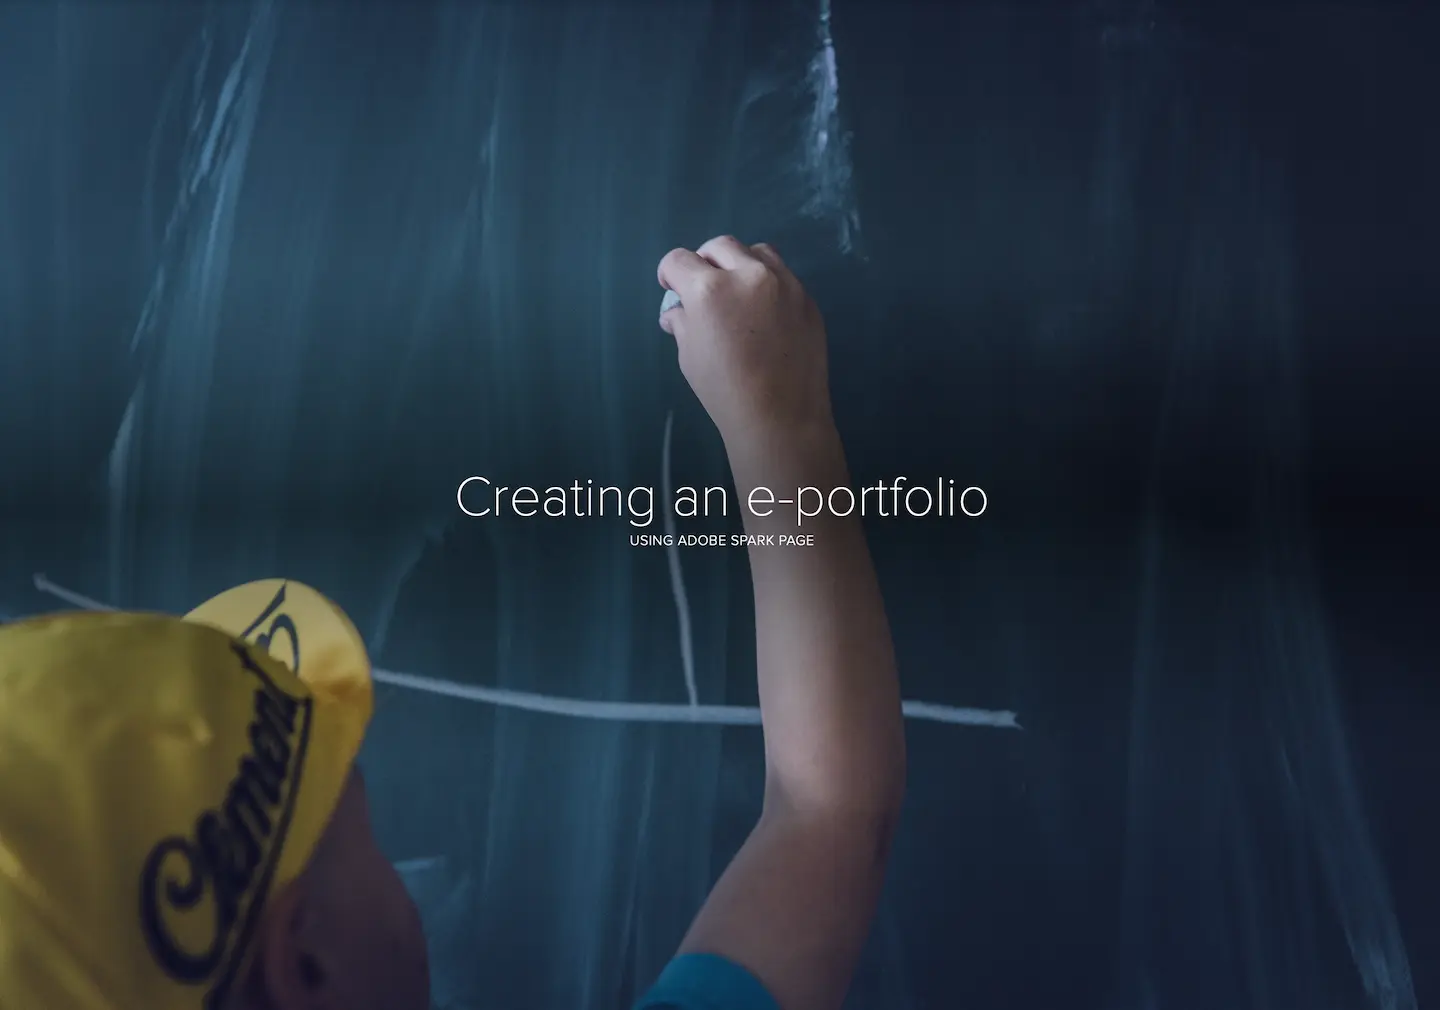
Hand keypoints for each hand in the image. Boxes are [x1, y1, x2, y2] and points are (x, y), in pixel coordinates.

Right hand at [657, 236, 835, 451]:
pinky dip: (768, 284)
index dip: (669, 274)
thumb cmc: (725, 390)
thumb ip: (682, 322)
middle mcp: (748, 275)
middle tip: (703, 287)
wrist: (780, 416)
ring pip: (757, 251)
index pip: (679, 260)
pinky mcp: (807, 298)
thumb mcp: (689, 355)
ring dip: (740, 263)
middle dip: (704, 262)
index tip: (672, 287)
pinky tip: (765, 314)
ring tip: (737, 291)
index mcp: (709, 289)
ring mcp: (784, 283)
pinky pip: (783, 276)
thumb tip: (678, 311)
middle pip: (719, 246)